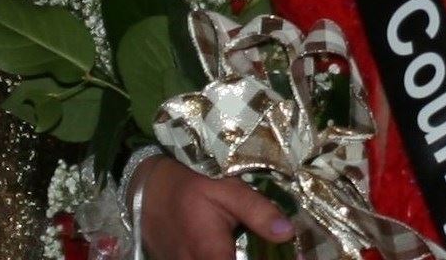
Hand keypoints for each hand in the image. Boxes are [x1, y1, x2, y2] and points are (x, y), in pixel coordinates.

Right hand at [135, 156, 294, 259]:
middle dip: (260, 259)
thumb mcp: (227, 191)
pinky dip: (229, 258)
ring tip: (266, 249)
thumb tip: (288, 232)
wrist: (149, 195)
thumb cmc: (191, 191)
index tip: (296, 256)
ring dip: (248, 257)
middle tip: (286, 252)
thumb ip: (258, 211)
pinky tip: (241, 250)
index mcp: (211, 256)